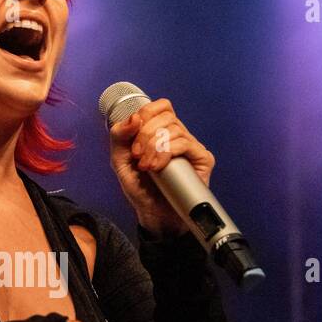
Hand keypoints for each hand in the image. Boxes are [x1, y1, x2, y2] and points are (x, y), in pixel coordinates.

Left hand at [108, 97, 215, 237]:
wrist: (153, 215)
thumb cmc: (140, 189)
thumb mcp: (120, 160)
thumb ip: (119, 136)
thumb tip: (134, 117)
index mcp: (161, 131)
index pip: (159, 107)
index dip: (145, 116)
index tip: (133, 140)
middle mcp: (178, 135)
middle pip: (165, 115)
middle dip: (145, 135)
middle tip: (138, 156)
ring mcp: (191, 146)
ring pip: (174, 129)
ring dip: (154, 147)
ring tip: (147, 167)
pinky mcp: (202, 159)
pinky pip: (185, 143)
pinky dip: (167, 153)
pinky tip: (158, 168)